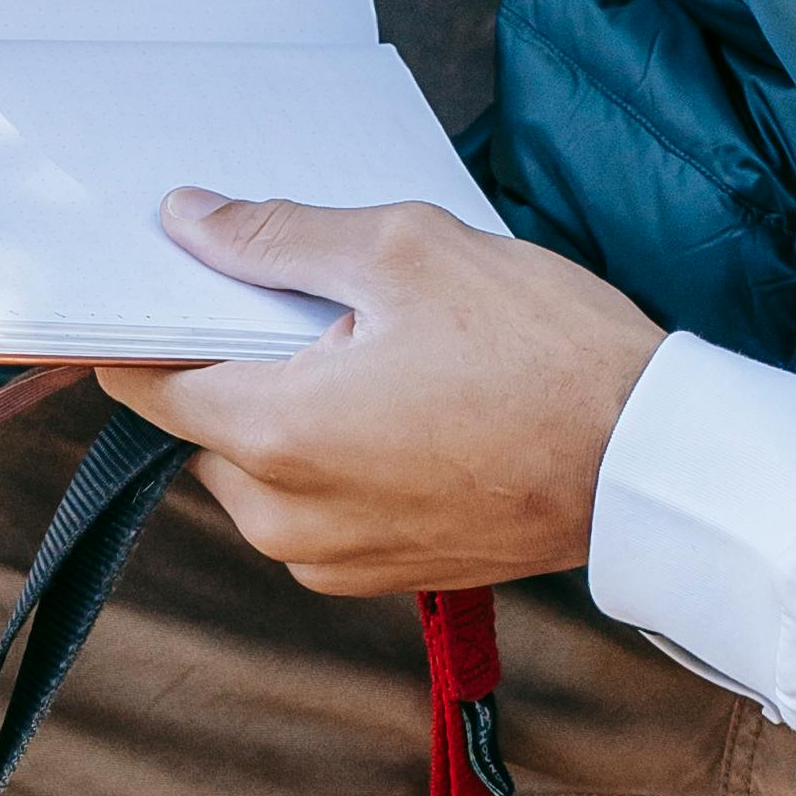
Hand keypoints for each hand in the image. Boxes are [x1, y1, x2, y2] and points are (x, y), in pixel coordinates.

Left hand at [102, 196, 663, 592]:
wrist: (650, 466)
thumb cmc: (547, 356)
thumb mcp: (407, 253)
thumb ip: (279, 238)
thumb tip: (189, 220)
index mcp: (275, 437)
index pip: (146, 380)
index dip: (145, 322)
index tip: (167, 281)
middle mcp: (282, 519)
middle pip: (202, 421)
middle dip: (238, 359)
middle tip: (317, 302)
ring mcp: (326, 559)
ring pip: (256, 464)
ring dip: (288, 406)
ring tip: (377, 352)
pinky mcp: (372, 576)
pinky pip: (312, 502)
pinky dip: (332, 452)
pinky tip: (403, 403)